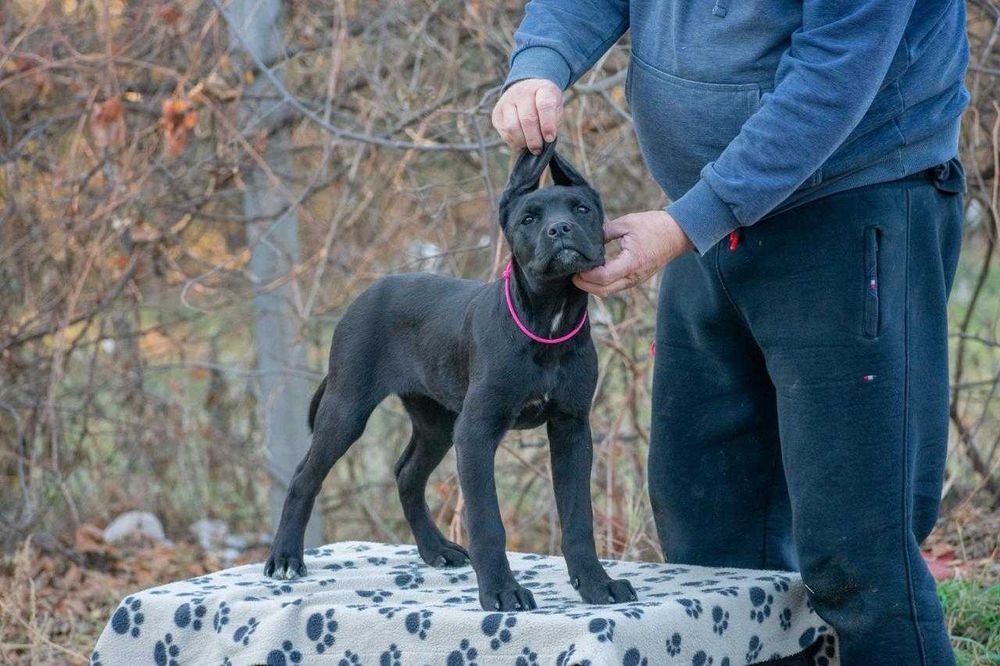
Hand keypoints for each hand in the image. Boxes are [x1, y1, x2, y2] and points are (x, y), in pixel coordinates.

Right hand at [491, 78, 563, 153]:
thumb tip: (546, 141)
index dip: (548, 125)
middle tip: (538, 150)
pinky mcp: (497, 113)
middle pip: (527, 119)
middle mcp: (523, 92)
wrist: (526, 91)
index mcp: (543, 88)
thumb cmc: (544, 105)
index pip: (544, 106)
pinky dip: (514, 142)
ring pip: (512, 127)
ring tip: (529, 147)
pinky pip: (504, 133)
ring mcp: (507, 101)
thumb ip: (554, 123)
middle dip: (534, 139)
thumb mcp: (556, 109)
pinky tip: (521, 143)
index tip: (550, 139)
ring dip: (522, 142)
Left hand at [573, 211, 693, 296]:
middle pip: (602, 291)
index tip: (575, 266)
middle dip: (584, 285)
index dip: (585, 275)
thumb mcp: (626, 223)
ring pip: (608, 292)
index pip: (602, 277)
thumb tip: (586, 240)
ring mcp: (635, 280)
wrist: (677, 234)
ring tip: (580, 272)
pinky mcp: (635, 280)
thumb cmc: (653, 226)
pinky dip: (601, 284)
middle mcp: (633, 276)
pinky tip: (593, 272)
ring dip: (592, 286)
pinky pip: (614, 287)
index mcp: (631, 262)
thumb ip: (604, 232)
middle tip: (572, 272)